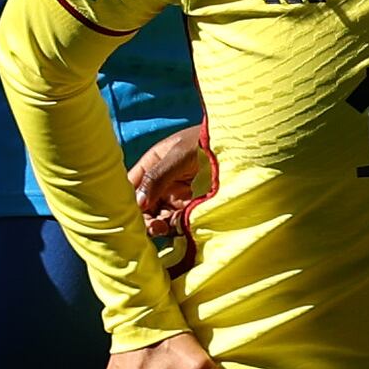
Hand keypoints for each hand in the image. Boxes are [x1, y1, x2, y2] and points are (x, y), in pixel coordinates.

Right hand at [129, 120, 216, 269]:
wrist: (241, 142)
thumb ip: (158, 176)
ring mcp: (178, 195)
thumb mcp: (179, 155)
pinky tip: (179, 227)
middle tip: (154, 226)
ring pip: (160, 217)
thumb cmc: (206, 140)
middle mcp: (162, 182)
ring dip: (159, 226)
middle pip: (144, 206)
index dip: (127, 201)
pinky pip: (179, 221)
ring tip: (164, 228)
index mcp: (153, 164)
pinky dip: (177, 227)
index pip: (131, 186)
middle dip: (145, 218)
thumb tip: (138, 202)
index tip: (129, 215)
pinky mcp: (193, 206)